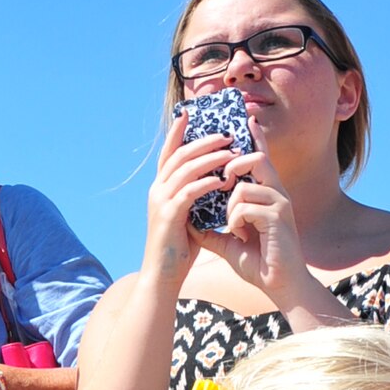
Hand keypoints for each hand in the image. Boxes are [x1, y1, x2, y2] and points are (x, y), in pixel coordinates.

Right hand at [139, 110, 252, 288]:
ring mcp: (161, 202)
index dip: (177, 131)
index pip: (169, 152)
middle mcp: (157, 190)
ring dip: (210, 158)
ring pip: (186, 169)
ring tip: (231, 153)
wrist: (163, 276)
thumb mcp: (189, 216)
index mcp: (160, 188)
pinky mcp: (169, 215)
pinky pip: (189, 191)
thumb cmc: (179, 249)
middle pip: (180, 154)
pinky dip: (206, 182)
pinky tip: (222, 180)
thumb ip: (196, 197)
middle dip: (204, 141)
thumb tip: (216, 181)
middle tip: (227, 135)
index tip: (189, 113)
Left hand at [192, 136, 315, 309]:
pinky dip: (235, 219)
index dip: (253, 138)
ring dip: (230, 203)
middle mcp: (276, 192)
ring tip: (232, 223)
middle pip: (256, 157)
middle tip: (222, 181)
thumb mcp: (228, 244)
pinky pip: (246, 205)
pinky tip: (239, 235)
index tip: (246, 119)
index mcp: (266, 194)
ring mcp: (279, 202)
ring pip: (245, 183)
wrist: (279, 285)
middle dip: (233, 164)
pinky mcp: (279, 216)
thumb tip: (190, 222)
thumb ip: (212, 230)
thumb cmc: (258, 264)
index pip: (259, 158)